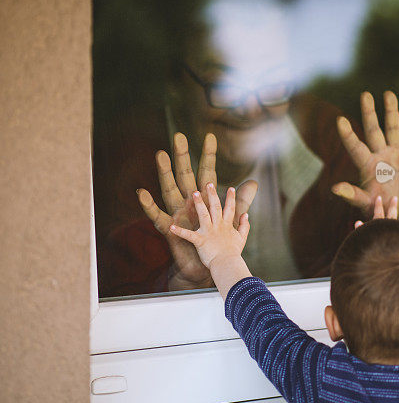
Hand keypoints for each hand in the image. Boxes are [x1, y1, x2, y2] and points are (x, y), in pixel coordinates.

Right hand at [137, 132, 257, 288]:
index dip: (208, 156)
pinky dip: (149, 205)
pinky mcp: (170, 228)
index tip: (210, 137)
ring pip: (170, 189)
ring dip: (165, 173)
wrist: (210, 266)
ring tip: (161, 155)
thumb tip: (253, 183)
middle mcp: (188, 202)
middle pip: (185, 175)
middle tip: (179, 137)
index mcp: (204, 199)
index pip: (207, 172)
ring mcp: (178, 213)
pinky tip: (141, 193)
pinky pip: (157, 216)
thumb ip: (240, 200)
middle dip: (183, 157)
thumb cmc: (218, 242)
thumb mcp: (231, 218)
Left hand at [170, 184, 252, 299]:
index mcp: (226, 225)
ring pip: (204, 214)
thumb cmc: (233, 253)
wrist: (227, 265)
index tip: (231, 188)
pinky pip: (189, 235)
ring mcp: (209, 232)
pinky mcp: (200, 240)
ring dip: (199, 203)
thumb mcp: (242, 238)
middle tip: (208, 183)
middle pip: (215, 207)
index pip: (230, 208)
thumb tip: (246, 214)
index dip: (231, 198)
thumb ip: (244, 225)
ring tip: (194, 193)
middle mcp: (218, 225)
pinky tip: (171, 227)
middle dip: (212, 194)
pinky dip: (180, 232)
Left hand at [333, 91, 398, 232]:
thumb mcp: (366, 203)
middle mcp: (380, 156)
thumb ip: (352, 194)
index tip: (340, 120)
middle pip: (373, 130)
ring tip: (388, 94)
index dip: (348, 135)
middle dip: (369, 112)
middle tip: (365, 95)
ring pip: (393, 129)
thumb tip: (334, 188)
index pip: (355, 147)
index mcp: (367, 166)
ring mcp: (395, 154)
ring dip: (391, 112)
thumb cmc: (381, 211)